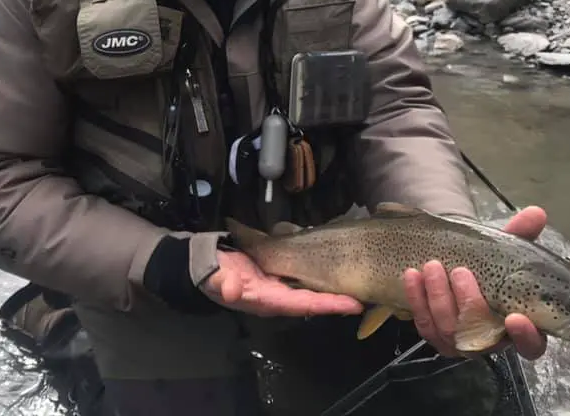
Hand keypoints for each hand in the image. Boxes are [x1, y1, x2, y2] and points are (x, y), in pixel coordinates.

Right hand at [200, 249, 363, 317]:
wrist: (202, 264)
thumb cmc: (211, 274)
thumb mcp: (216, 278)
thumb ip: (224, 283)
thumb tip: (234, 289)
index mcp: (267, 299)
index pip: (304, 303)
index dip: (328, 304)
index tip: (353, 305)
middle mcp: (278, 295)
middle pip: (314, 298)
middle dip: (339, 298)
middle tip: (367, 293)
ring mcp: (278, 284)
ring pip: (311, 286)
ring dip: (332, 286)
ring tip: (357, 280)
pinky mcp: (277, 270)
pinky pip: (302, 274)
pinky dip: (320, 271)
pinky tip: (333, 265)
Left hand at [402, 206, 548, 359]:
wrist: (457, 264)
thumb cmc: (490, 263)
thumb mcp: (505, 248)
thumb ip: (521, 233)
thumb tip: (536, 213)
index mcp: (521, 326)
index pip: (532, 346)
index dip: (525, 336)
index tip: (514, 317)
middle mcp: (493, 339)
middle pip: (483, 336)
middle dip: (470, 303)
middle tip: (460, 272)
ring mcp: (463, 341)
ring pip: (449, 331)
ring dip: (438, 298)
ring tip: (432, 266)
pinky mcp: (437, 336)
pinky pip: (425, 325)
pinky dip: (417, 300)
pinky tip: (412, 276)